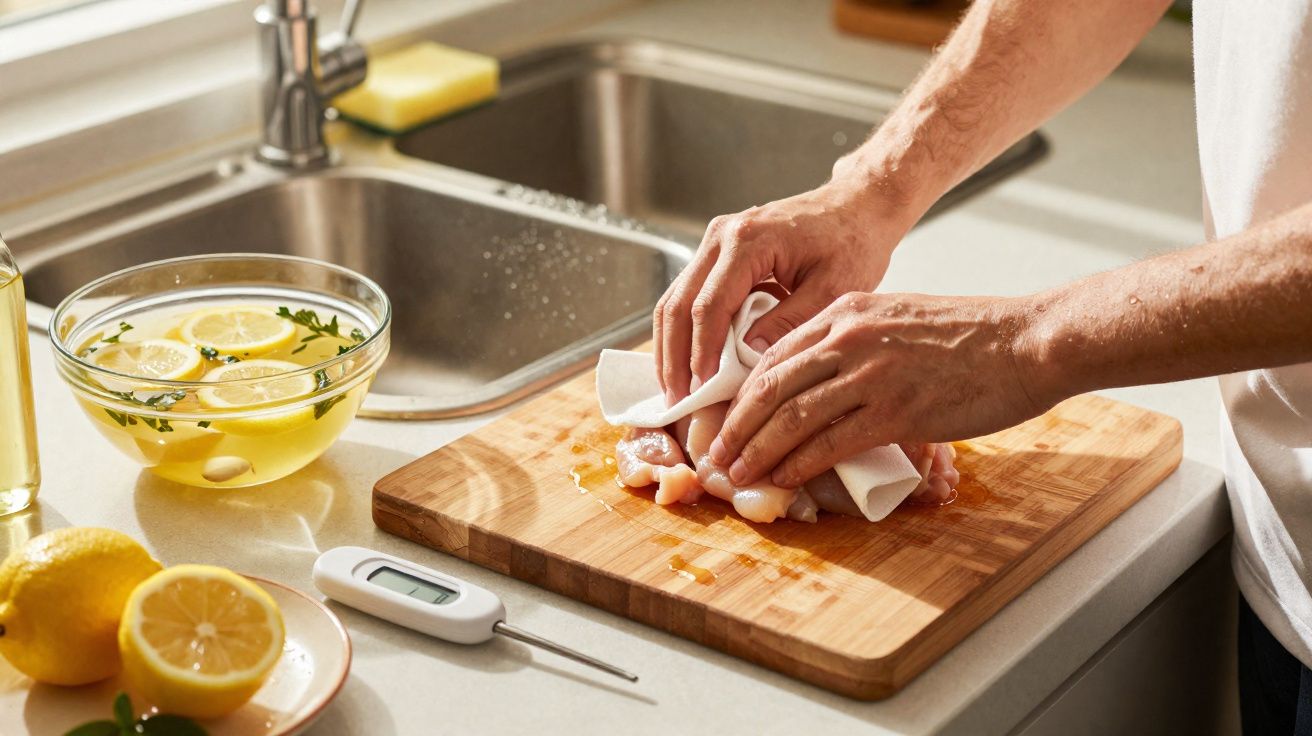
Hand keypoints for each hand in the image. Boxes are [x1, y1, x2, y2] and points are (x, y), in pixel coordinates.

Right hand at [652, 176, 915, 405]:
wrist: (855, 207)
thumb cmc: (852, 242)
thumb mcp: (832, 288)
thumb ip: (789, 321)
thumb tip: (747, 355)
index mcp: (749, 241)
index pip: (710, 305)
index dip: (702, 352)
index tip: (702, 390)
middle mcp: (721, 236)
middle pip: (679, 304)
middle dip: (674, 356)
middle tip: (678, 400)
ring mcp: (714, 242)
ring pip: (674, 300)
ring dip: (671, 347)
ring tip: (677, 389)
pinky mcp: (717, 254)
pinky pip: (688, 296)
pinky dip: (684, 332)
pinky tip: (688, 364)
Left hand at [707, 291, 1055, 486]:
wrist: (1028, 341)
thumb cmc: (974, 333)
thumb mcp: (900, 316)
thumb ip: (858, 339)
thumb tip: (826, 377)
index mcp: (847, 309)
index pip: (774, 353)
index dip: (743, 392)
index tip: (726, 418)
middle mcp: (850, 337)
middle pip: (770, 386)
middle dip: (735, 426)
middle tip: (715, 456)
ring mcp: (871, 375)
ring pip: (791, 418)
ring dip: (757, 452)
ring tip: (737, 475)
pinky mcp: (895, 412)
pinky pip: (830, 442)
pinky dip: (799, 464)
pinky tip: (784, 479)